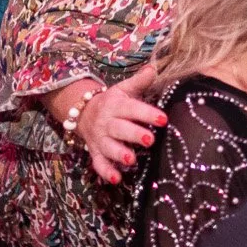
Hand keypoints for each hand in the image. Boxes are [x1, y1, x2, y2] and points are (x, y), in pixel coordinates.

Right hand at [72, 67, 167, 184]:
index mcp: (116, 105)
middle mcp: (107, 122)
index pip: (132, 109)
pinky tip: (116, 179)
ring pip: (108, 147)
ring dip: (119, 154)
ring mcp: (100, 138)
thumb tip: (154, 67)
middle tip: (149, 140)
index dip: (147, 114)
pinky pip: (98, 163)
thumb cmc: (113, 101)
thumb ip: (140, 81)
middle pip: (120, 129)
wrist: (82, 112)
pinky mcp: (95, 152)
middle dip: (134, 135)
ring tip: (131, 160)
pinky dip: (106, 172)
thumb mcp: (124, 88)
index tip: (163, 119)